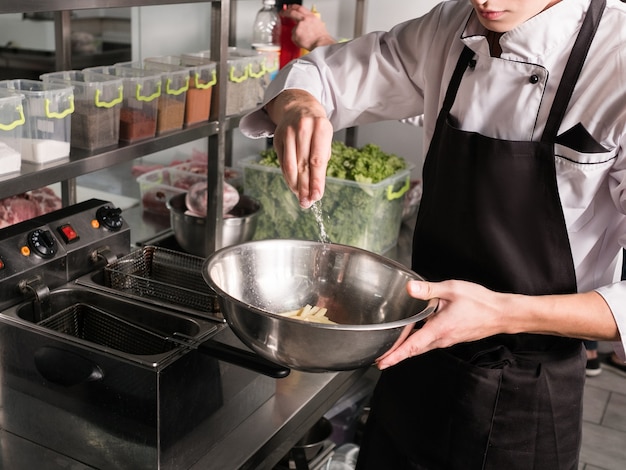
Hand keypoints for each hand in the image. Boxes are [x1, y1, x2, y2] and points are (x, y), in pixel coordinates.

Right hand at [265, 89, 333, 207]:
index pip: (318, 160)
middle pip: (303, 165)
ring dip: (296, 185)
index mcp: (321, 127)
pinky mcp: (277, 137)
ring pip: (291, 165)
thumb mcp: (324, 139)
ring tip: (301, 199)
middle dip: (306, 187)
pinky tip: (294, 187)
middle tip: (308, 203)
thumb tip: (315, 189)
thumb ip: (321, 162)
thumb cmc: (316, 128)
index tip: (317, 196)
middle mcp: (303, 128)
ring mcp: (288, 132)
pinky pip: (283, 162)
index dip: (317, 181)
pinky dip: (289, 177)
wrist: (299, 106)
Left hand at [282, 4, 336, 50]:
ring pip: (294, 29)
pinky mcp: (296, 34)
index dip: (293, 7)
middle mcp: (304, 19)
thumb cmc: (321, 37)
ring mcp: (299, 26)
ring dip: (297, 34)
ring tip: (305, 38)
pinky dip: (297, 40)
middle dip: (285, 12)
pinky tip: (303, 41)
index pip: (299, 8)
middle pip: (292, 13)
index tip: (289, 7)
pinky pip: (294, 37)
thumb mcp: (317, 23)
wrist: (321, 44)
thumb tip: (304, 21)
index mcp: (310, 16)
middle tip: (282, 13)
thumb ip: (309, 20)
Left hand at [376, 279, 511, 368]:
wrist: (501, 314)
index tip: (382, 363)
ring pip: (422, 347)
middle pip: (414, 350)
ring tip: (390, 350)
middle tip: (379, 360)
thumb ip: (428, 289)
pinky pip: (431, 343)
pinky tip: (412, 337)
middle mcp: (442, 339)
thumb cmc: (479, 301)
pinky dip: (418, 343)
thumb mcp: (451, 289)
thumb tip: (409, 288)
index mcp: (439, 329)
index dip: (395, 355)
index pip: (412, 345)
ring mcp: (448, 340)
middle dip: (396, 356)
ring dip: (406, 350)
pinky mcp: (452, 338)